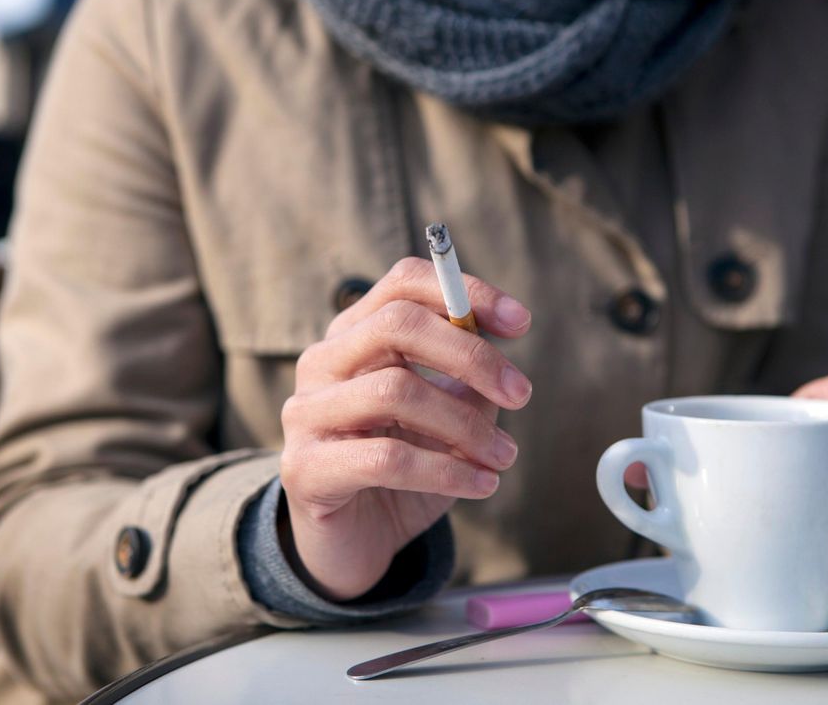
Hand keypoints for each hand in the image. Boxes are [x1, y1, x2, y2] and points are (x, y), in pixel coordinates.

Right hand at [279, 257, 531, 600]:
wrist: (355, 543)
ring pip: (394, 391)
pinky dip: (447, 471)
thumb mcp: (446, 415)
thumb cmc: (405, 469)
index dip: (464, 292)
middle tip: (522, 394)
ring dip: (466, 425)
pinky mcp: (305, 468)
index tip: (521, 322)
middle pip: (397, 325)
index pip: (403, 284)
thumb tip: (503, 347)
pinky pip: (387, 458)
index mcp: (354, 335)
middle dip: (471, 356)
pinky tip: (483, 484)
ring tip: (505, 456)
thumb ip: (467, 378)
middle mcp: (322, 362)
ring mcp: (306, 413)